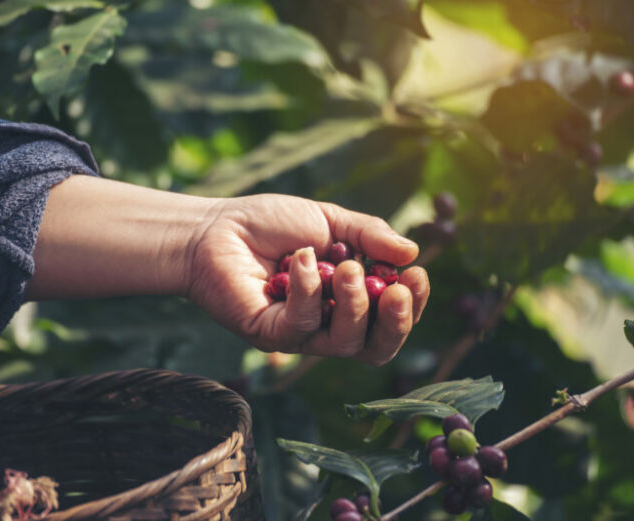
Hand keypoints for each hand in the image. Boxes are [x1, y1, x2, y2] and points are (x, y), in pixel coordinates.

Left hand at [187, 194, 429, 364]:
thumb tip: (412, 252)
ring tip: (346, 267)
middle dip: (396, 322)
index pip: (390, 321)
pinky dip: (308, 290)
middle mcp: (327, 325)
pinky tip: (302, 258)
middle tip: (398, 290)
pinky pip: (301, 326)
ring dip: (355, 305)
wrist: (217, 226)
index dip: (412, 307)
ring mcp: (298, 334)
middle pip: (375, 347)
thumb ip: (369, 235)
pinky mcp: (269, 334)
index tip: (417, 274)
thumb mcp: (329, 221)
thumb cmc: (270, 224)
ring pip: (344, 343)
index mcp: (347, 301)